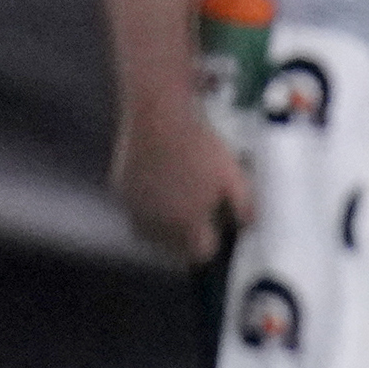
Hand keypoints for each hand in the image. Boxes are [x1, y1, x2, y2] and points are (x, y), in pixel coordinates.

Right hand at [108, 101, 252, 263]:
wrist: (159, 113)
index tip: (217, 225)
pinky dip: (147, 201)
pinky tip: (161, 181)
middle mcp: (156, 224)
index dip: (213, 240)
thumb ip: (244, 207)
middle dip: (188, 234)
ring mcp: (135, 208)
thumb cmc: (198, 145)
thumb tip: (248, 226)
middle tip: (200, 208)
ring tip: (178, 198)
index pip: (201, 253)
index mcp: (187, 225)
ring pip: (151, 231)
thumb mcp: (233, 175)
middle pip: (174, 247)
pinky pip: (135, 207)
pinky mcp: (121, 189)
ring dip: (165, 223)